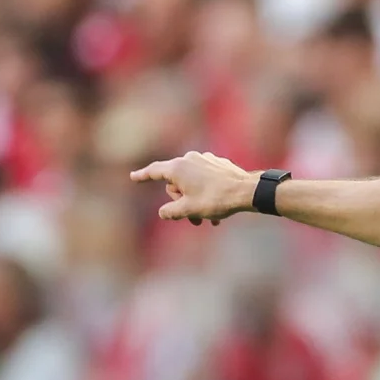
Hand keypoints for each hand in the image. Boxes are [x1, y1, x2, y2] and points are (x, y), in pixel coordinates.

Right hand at [130, 152, 257, 224]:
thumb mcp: (188, 210)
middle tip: (194, 220)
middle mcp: (190, 159)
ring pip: (192, 183)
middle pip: (176, 183)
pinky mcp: (218, 164)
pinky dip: (206, 194)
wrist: (246, 191)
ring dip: (195, 202)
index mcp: (178, 168)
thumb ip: (170, 211)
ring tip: (208, 221)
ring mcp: (205, 159)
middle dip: (181, 202)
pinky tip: (217, 209)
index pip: (155, 171)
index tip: (133, 177)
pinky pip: (205, 179)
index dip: (143, 176)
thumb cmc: (216, 199)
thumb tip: (163, 213)